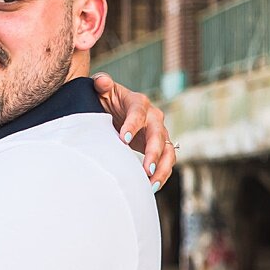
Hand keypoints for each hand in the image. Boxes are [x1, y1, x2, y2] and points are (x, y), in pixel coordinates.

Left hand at [91, 72, 176, 189]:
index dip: (132, 126)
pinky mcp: (159, 148)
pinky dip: (161, 175)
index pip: (138, 113)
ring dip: (162, 169)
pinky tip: (151, 188)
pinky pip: (166, 162)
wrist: (115, 110)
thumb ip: (102, 84)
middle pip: (159, 135)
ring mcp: (159, 134)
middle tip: (146, 169)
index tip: (123, 140)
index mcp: (139, 103)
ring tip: (152, 185)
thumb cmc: (107, 100)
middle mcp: (154, 118)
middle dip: (154, 153)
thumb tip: (101, 81)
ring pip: (168, 151)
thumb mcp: (103, 91)